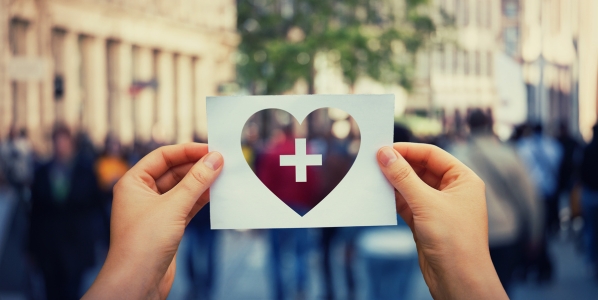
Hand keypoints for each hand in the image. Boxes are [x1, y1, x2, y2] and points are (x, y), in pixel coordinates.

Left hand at [83, 143, 222, 299]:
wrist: (137, 283)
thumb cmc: (144, 242)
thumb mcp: (173, 206)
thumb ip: (196, 181)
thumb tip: (215, 158)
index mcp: (134, 183)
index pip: (162, 157)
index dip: (186, 150)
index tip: (211, 148)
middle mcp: (143, 194)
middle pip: (174, 171)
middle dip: (197, 166)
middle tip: (222, 161)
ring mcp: (156, 211)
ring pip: (183, 189)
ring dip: (201, 183)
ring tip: (223, 176)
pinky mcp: (168, 226)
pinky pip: (187, 205)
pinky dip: (201, 199)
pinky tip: (217, 194)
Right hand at [377, 143, 506, 299]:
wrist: (458, 281)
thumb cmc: (454, 240)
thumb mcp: (426, 203)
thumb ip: (403, 177)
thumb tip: (385, 154)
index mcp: (463, 180)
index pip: (433, 155)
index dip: (409, 149)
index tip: (385, 148)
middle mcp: (453, 191)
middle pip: (421, 169)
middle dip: (399, 166)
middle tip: (374, 161)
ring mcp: (439, 208)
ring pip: (412, 187)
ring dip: (394, 182)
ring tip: (372, 176)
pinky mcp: (426, 223)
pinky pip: (407, 203)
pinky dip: (393, 199)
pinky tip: (378, 195)